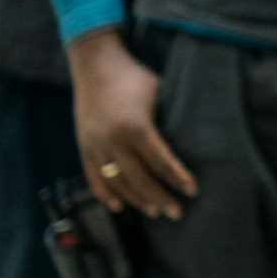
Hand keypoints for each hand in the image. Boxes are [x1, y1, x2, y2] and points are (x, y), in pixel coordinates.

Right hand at [67, 29, 195, 220]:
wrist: (96, 64)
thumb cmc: (134, 78)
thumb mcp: (159, 94)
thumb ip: (168, 120)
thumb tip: (192, 142)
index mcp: (136, 126)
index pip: (162, 162)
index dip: (178, 179)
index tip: (192, 191)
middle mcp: (114, 140)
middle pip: (140, 179)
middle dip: (160, 198)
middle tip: (177, 212)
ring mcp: (96, 146)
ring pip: (118, 184)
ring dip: (137, 201)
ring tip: (155, 211)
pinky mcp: (84, 147)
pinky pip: (95, 178)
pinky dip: (107, 195)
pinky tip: (120, 207)